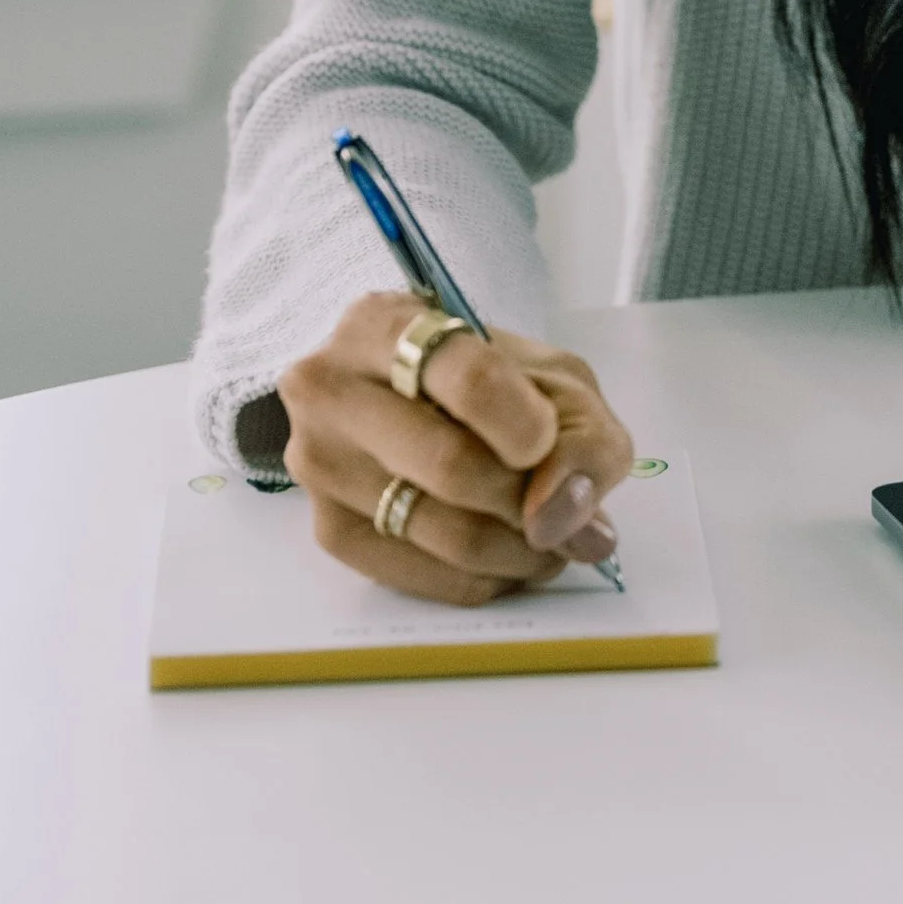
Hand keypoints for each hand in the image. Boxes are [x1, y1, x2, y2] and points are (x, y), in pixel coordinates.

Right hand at [278, 291, 635, 605]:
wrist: (403, 396)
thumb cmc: (483, 378)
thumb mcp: (549, 375)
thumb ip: (581, 436)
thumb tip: (563, 520)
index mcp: (386, 325)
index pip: (470, 380)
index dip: (526, 427)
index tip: (545, 445)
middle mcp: (333, 389)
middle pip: (452, 466)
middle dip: (529, 500)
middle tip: (566, 512)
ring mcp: (321, 462)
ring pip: (439, 530)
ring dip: (516, 550)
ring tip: (549, 540)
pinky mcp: (327, 528)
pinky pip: (420, 576)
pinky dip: (481, 578)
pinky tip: (506, 557)